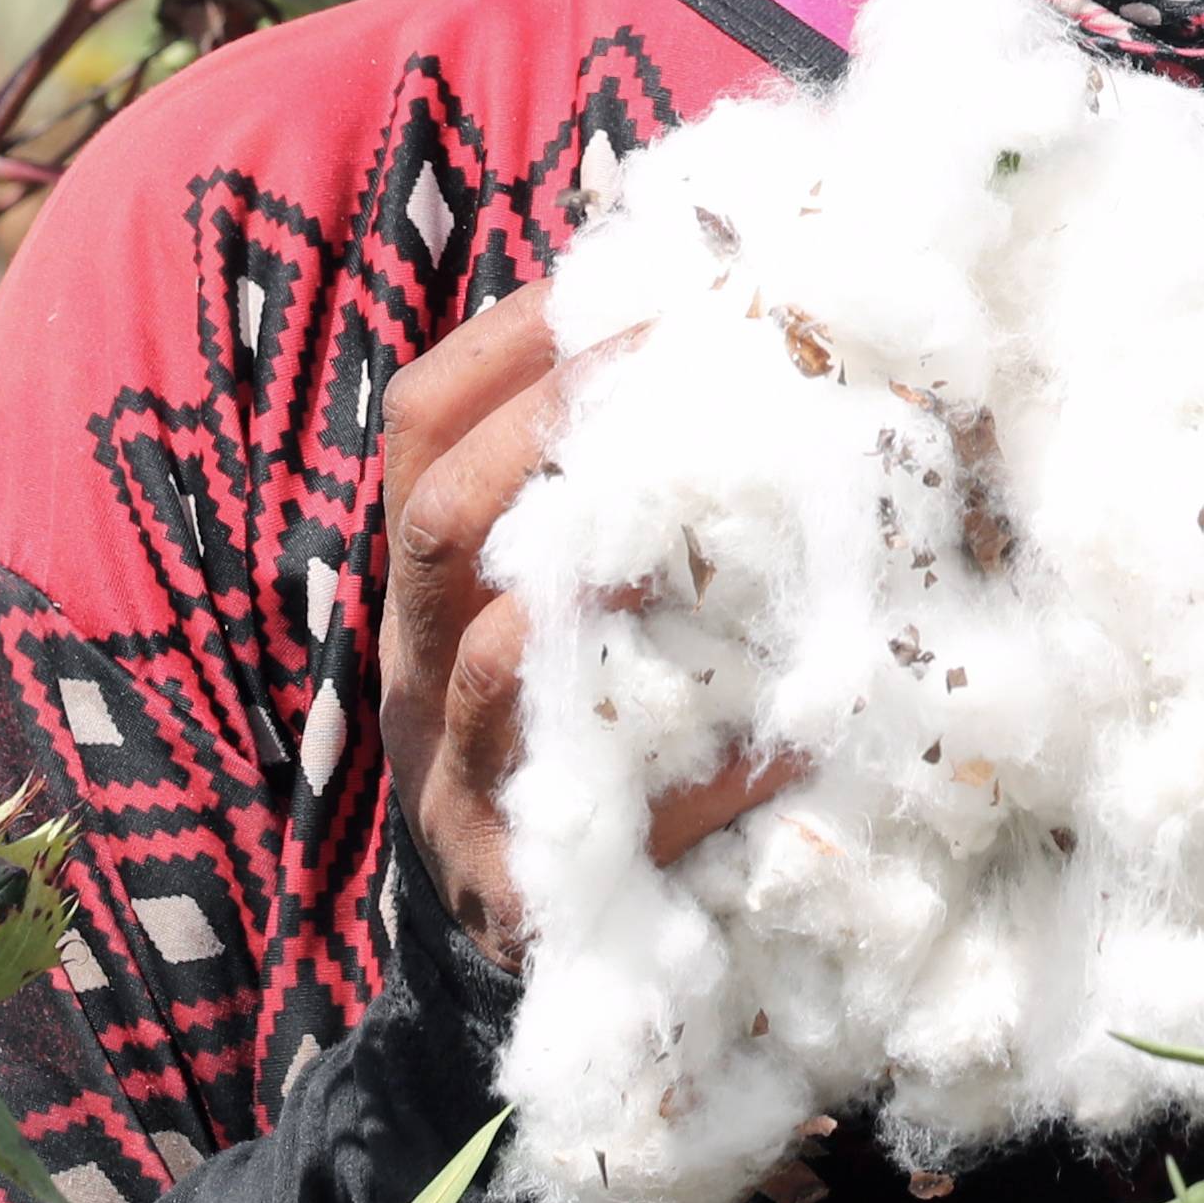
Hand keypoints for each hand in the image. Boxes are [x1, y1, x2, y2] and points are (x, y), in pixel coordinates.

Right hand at [378, 279, 792, 967]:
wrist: (526, 919)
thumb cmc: (570, 706)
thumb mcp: (563, 583)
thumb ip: (610, 479)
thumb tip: (731, 323)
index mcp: (432, 571)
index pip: (423, 422)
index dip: (507, 342)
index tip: (616, 283)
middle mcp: (415, 660)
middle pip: (434, 521)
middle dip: (546, 432)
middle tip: (666, 370)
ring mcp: (452, 775)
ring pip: (478, 664)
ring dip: (582, 588)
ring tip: (680, 532)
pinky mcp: (519, 881)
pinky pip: (595, 812)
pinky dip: (698, 771)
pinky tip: (789, 737)